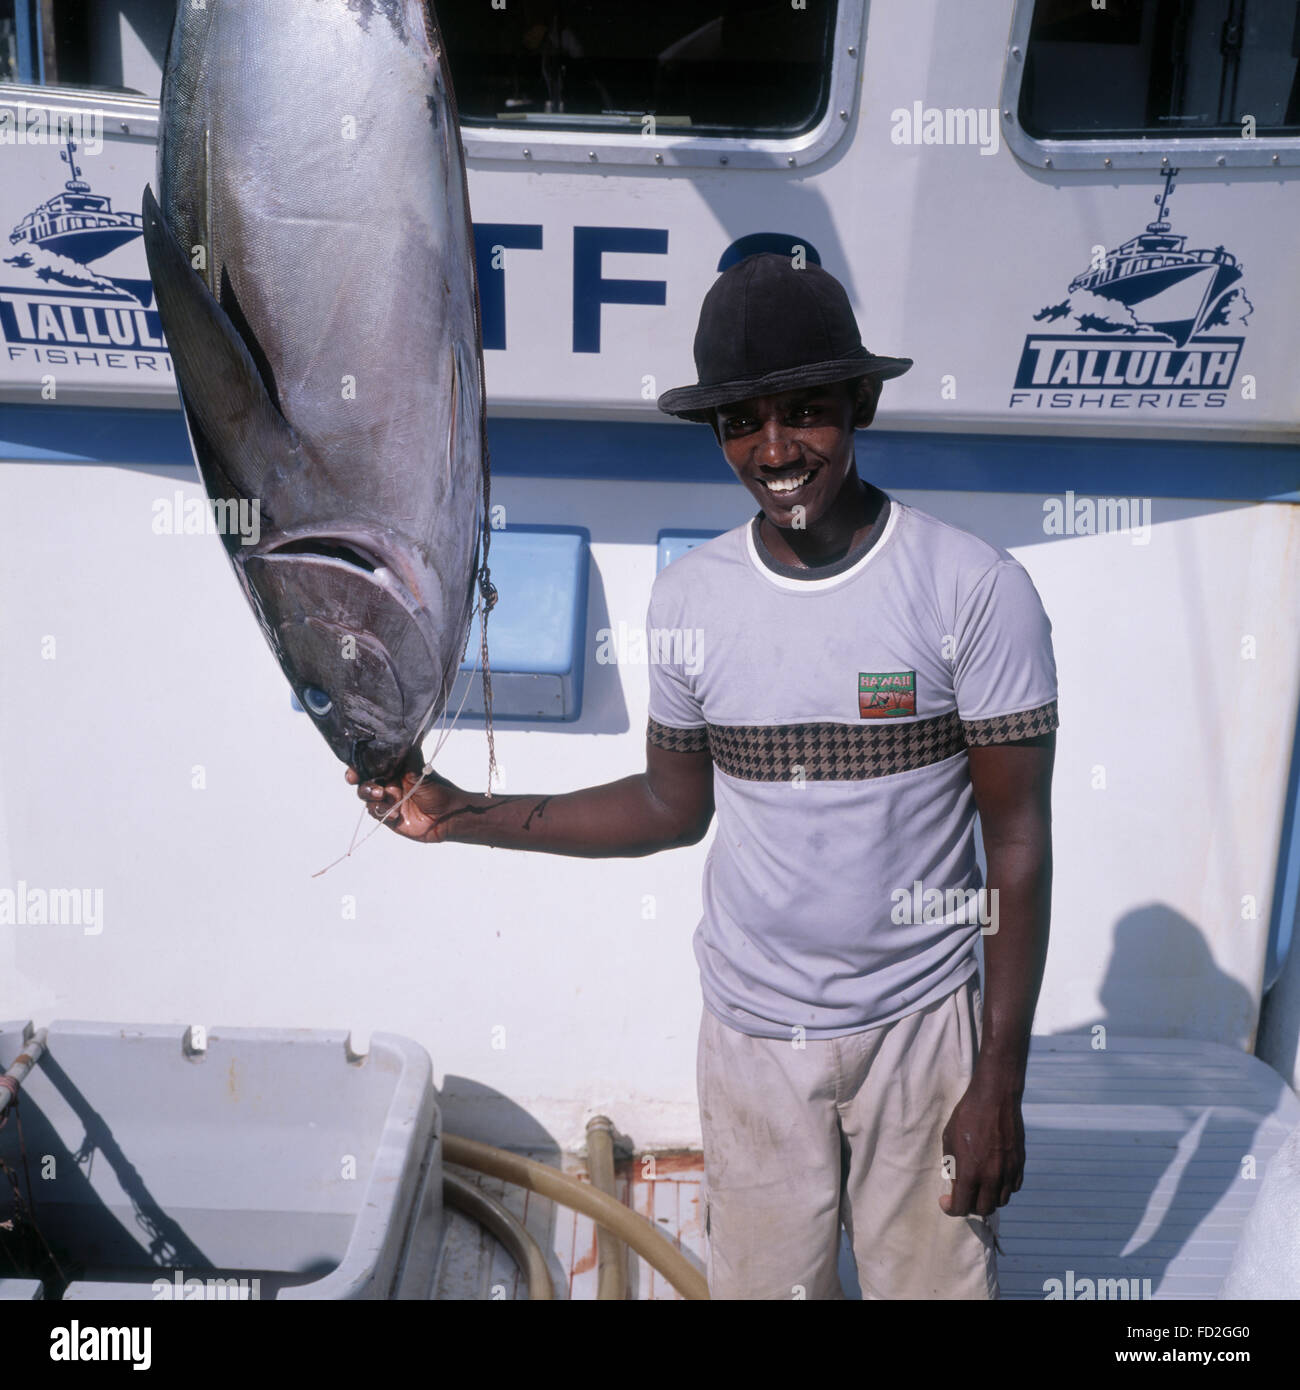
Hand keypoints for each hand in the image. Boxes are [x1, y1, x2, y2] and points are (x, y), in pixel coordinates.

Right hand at [345, 749, 467, 843]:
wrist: (447, 815)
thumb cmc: (437, 789)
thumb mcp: (420, 769)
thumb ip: (408, 754)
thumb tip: (406, 731)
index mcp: (393, 770)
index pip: (370, 764)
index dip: (359, 764)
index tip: (354, 767)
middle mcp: (387, 784)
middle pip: (363, 780)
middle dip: (357, 779)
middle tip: (356, 779)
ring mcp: (386, 800)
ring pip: (366, 796)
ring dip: (370, 794)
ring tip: (383, 795)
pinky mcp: (387, 816)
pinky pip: (375, 812)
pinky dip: (381, 810)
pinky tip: (395, 813)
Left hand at [939, 1072, 1024, 1217]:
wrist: (995, 1097)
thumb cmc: (967, 1115)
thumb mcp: (949, 1139)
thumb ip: (952, 1165)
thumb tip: (955, 1182)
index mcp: (970, 1172)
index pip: (962, 1207)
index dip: (951, 1208)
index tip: (946, 1201)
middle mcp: (991, 1177)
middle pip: (983, 1209)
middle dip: (970, 1206)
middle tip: (963, 1194)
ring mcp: (1008, 1171)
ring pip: (1001, 1201)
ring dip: (988, 1198)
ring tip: (979, 1185)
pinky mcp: (1019, 1164)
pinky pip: (1013, 1187)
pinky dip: (1003, 1188)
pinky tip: (995, 1177)